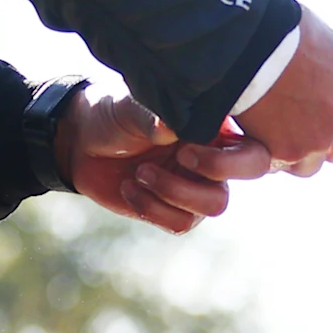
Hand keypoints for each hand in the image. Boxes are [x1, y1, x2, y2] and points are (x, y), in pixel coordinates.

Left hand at [59, 87, 271, 232]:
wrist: (80, 145)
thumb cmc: (112, 116)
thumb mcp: (129, 109)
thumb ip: (152, 116)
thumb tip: (171, 127)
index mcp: (214, 124)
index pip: (252, 139)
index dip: (230, 152)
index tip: (186, 146)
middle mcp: (214, 153)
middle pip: (249, 172)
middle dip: (214, 169)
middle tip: (179, 157)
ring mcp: (196, 184)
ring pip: (213, 204)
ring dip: (173, 192)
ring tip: (140, 174)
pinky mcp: (174, 209)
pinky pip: (181, 223)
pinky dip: (152, 208)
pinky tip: (129, 188)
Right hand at [234, 7, 332, 177]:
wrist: (252, 40)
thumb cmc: (286, 30)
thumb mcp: (328, 48)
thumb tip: (328, 85)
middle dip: (324, 144)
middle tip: (297, 127)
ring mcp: (321, 139)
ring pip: (311, 164)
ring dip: (295, 153)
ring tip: (272, 130)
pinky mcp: (288, 152)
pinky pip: (281, 165)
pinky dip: (269, 155)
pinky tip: (255, 134)